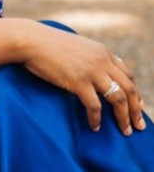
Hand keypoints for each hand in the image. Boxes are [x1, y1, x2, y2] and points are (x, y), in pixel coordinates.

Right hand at [21, 23, 145, 135]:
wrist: (31, 40)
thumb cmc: (49, 44)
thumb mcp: (78, 47)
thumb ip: (92, 58)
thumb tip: (100, 73)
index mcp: (102, 52)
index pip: (128, 75)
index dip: (136, 93)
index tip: (139, 107)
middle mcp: (101, 60)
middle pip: (129, 88)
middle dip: (136, 109)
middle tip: (138, 126)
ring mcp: (91, 70)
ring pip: (118, 98)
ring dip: (123, 117)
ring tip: (124, 131)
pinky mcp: (78, 81)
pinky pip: (94, 105)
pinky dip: (97, 119)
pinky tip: (95, 127)